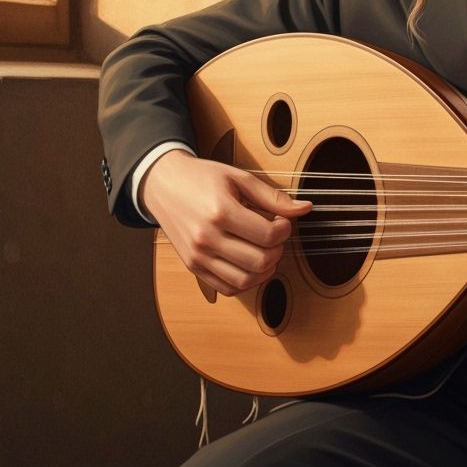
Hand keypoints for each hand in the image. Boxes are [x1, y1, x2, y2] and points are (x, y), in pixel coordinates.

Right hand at [141, 149, 310, 296]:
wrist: (163, 185)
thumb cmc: (201, 178)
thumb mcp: (239, 178)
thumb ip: (273, 197)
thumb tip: (304, 208)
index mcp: (220, 212)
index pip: (268, 235)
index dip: (285, 230)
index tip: (282, 221)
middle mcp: (206, 238)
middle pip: (259, 261)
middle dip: (278, 250)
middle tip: (276, 236)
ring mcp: (198, 256)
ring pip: (245, 280)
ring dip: (265, 270)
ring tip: (266, 251)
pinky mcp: (193, 267)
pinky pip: (226, 287)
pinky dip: (246, 281)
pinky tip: (251, 264)